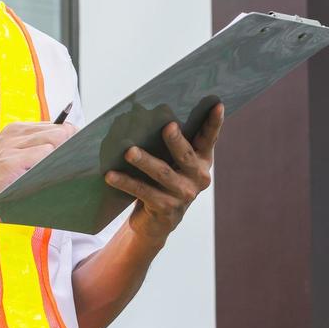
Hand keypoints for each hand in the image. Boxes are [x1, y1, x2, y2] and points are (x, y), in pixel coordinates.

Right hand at [0, 120, 77, 227]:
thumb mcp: (11, 159)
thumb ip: (35, 152)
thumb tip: (70, 152)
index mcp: (16, 130)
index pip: (59, 126)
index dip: (72, 141)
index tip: (78, 156)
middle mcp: (15, 134)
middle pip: (62, 130)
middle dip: (74, 148)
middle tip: (76, 167)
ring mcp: (12, 146)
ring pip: (57, 140)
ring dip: (66, 157)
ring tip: (66, 172)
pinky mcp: (10, 162)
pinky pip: (45, 155)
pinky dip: (55, 166)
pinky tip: (54, 177)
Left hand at [107, 102, 224, 244]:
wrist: (157, 222)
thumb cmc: (163, 181)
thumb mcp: (172, 162)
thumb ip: (169, 142)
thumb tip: (144, 112)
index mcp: (202, 160)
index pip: (210, 138)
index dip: (214, 122)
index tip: (218, 105)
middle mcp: (198, 177)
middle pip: (186, 156)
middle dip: (176, 140)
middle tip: (167, 126)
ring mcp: (184, 195)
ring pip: (163, 174)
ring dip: (145, 161)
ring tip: (129, 152)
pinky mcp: (166, 209)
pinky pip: (143, 192)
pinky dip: (126, 182)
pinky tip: (110, 175)